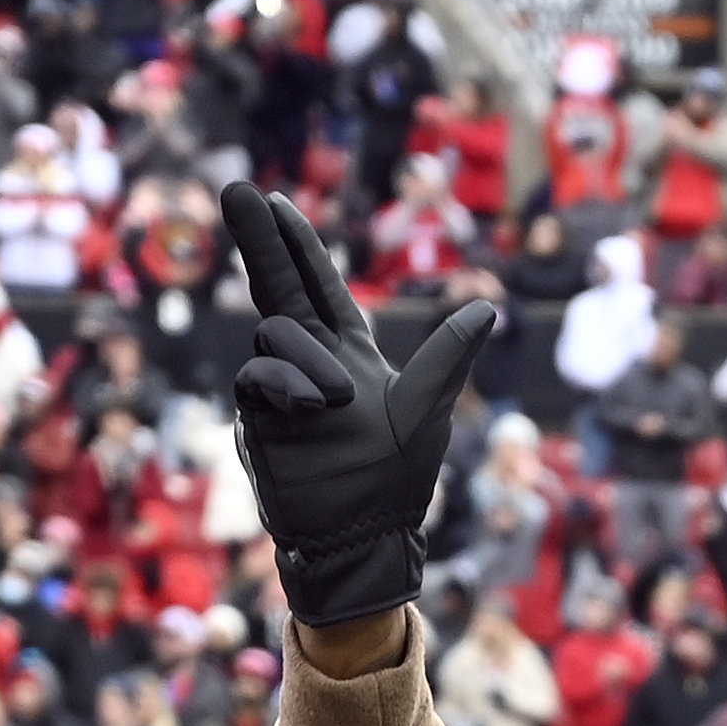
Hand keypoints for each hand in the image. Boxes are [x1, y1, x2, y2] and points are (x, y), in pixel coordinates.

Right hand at [222, 182, 494, 626]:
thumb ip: (447, 355)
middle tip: (238, 189)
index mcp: (351, 352)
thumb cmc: (396, 478)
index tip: (277, 203)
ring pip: (275, 336)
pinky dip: (284, 384)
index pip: (320, 286)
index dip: (300, 247)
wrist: (357, 536)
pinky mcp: (259, 417)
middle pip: (279, 287)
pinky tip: (311, 406)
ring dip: (306, 358)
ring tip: (335, 401)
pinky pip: (259, 378)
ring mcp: (281, 387)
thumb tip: (488, 310)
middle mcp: (311, 361)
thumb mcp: (426, 410)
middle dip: (260, 239)